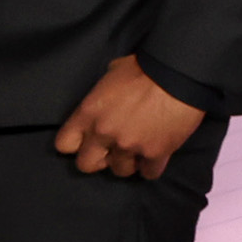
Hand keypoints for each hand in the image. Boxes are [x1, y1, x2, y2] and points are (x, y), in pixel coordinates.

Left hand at [55, 54, 206, 179]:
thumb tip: (109, 95)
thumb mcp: (111, 74)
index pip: (64, 144)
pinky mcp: (155, 154)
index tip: (86, 142)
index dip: (75, 145)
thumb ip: (104, 93)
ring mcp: (129, 146)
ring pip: (120, 171)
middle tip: (111, 151)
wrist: (177, 76)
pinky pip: (149, 173)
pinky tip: (155, 157)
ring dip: (127, 163)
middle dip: (98, 159)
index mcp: (88, 113)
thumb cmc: (143, 68)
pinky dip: (152, 167)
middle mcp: (103, 133)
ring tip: (136, 151)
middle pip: (86, 165)